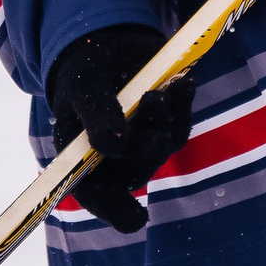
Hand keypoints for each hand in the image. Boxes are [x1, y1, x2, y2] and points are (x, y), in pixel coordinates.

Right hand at [46, 25, 196, 233]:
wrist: (108, 44)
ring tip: (159, 91)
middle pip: (135, 173)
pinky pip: (180, 124)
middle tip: (151, 115)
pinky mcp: (166, 126)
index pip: (97, 196)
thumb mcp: (84, 86)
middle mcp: (114, 160)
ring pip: (162, 146)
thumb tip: (113, 146)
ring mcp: (143, 144)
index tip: (136, 221)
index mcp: (82, 160)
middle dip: (146, 151)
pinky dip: (183, 104)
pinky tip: (184, 84)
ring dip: (164, 120)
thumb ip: (96, 115)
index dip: (115, 210)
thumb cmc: (86, 72)